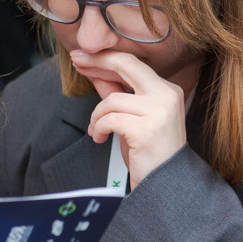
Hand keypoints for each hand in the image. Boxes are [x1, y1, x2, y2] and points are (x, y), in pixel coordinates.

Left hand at [71, 50, 186, 187]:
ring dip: (96, 116)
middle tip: (76, 61)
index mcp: (167, 89)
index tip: (82, 56)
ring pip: (112, 100)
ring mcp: (159, 112)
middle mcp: (167, 95)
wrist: (164, 185)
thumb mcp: (130, 118)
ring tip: (96, 130)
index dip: (104, 59)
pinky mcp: (147, 130)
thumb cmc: (148, 153)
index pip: (132, 64)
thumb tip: (96, 72)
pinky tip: (100, 138)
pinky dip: (99, 128)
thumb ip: (116, 94)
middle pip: (126, 64)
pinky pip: (110, 120)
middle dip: (97, 61)